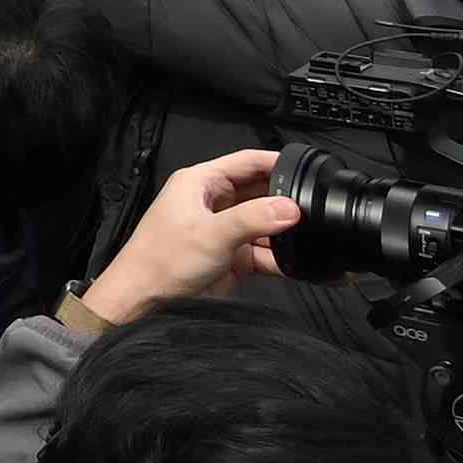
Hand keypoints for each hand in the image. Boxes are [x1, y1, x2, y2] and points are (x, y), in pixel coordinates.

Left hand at [73, 143, 299, 327]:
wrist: (144, 300)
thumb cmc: (160, 260)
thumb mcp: (210, 234)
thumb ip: (252, 219)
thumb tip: (290, 208)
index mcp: (201, 183)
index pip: (247, 162)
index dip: (277, 162)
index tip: (309, 168)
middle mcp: (214, 203)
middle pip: (262, 193)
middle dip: (288, 202)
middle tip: (318, 210)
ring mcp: (224, 230)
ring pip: (267, 225)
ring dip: (289, 234)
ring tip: (318, 240)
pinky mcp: (232, 256)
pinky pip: (265, 252)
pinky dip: (283, 259)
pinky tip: (305, 266)